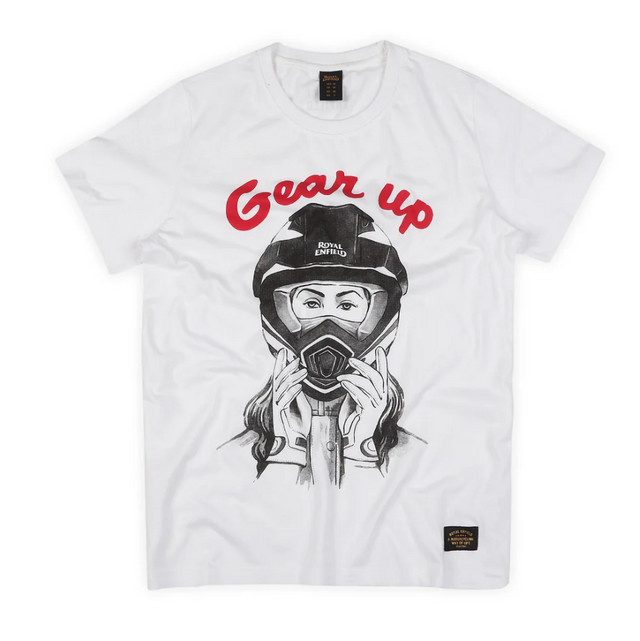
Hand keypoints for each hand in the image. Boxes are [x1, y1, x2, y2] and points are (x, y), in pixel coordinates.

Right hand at [269, 349, 310, 462]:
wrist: (293, 447)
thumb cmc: (298, 429)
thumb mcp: (302, 409)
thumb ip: (298, 396)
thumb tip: (298, 384)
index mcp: (281, 398)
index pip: (280, 378)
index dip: (281, 365)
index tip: (285, 353)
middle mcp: (276, 401)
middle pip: (279, 380)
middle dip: (286, 367)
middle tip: (293, 357)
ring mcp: (276, 408)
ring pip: (282, 388)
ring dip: (293, 378)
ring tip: (303, 371)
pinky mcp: (277, 416)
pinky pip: (284, 401)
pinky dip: (292, 393)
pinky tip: (299, 387)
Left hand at [337, 346, 387, 460]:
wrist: (355, 440)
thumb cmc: (354, 421)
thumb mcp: (355, 400)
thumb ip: (357, 388)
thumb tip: (352, 374)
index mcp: (379, 395)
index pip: (383, 375)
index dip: (382, 362)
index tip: (380, 349)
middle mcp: (381, 399)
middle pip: (376, 377)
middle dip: (364, 366)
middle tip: (352, 360)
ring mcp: (376, 406)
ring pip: (368, 384)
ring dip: (353, 376)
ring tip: (341, 376)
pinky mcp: (369, 412)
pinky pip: (361, 394)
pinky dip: (351, 386)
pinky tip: (343, 382)